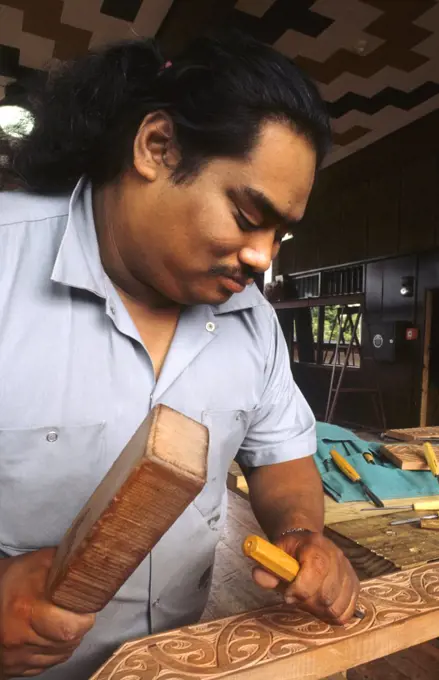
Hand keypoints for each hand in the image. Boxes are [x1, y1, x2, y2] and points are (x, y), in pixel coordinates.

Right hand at [0, 548, 94, 677]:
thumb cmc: (10, 579)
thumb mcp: (35, 563)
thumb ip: (63, 564)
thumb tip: (89, 563)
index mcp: (25, 610)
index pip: (70, 628)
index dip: (84, 618)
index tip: (87, 607)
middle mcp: (18, 638)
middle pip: (68, 643)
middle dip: (79, 628)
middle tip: (78, 613)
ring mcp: (15, 657)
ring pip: (59, 655)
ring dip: (68, 640)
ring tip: (63, 621)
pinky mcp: (11, 669)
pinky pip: (45, 665)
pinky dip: (54, 652)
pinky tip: (50, 635)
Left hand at [252, 531, 359, 624]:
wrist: (307, 541)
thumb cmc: (289, 552)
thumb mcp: (274, 555)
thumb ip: (266, 569)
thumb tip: (258, 576)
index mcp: (314, 545)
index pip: (315, 572)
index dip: (299, 590)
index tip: (288, 594)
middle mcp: (336, 555)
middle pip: (326, 595)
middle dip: (307, 603)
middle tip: (297, 598)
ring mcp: (347, 569)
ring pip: (337, 606)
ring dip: (320, 611)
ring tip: (309, 601)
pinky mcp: (354, 582)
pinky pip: (348, 610)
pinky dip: (334, 614)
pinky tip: (322, 605)